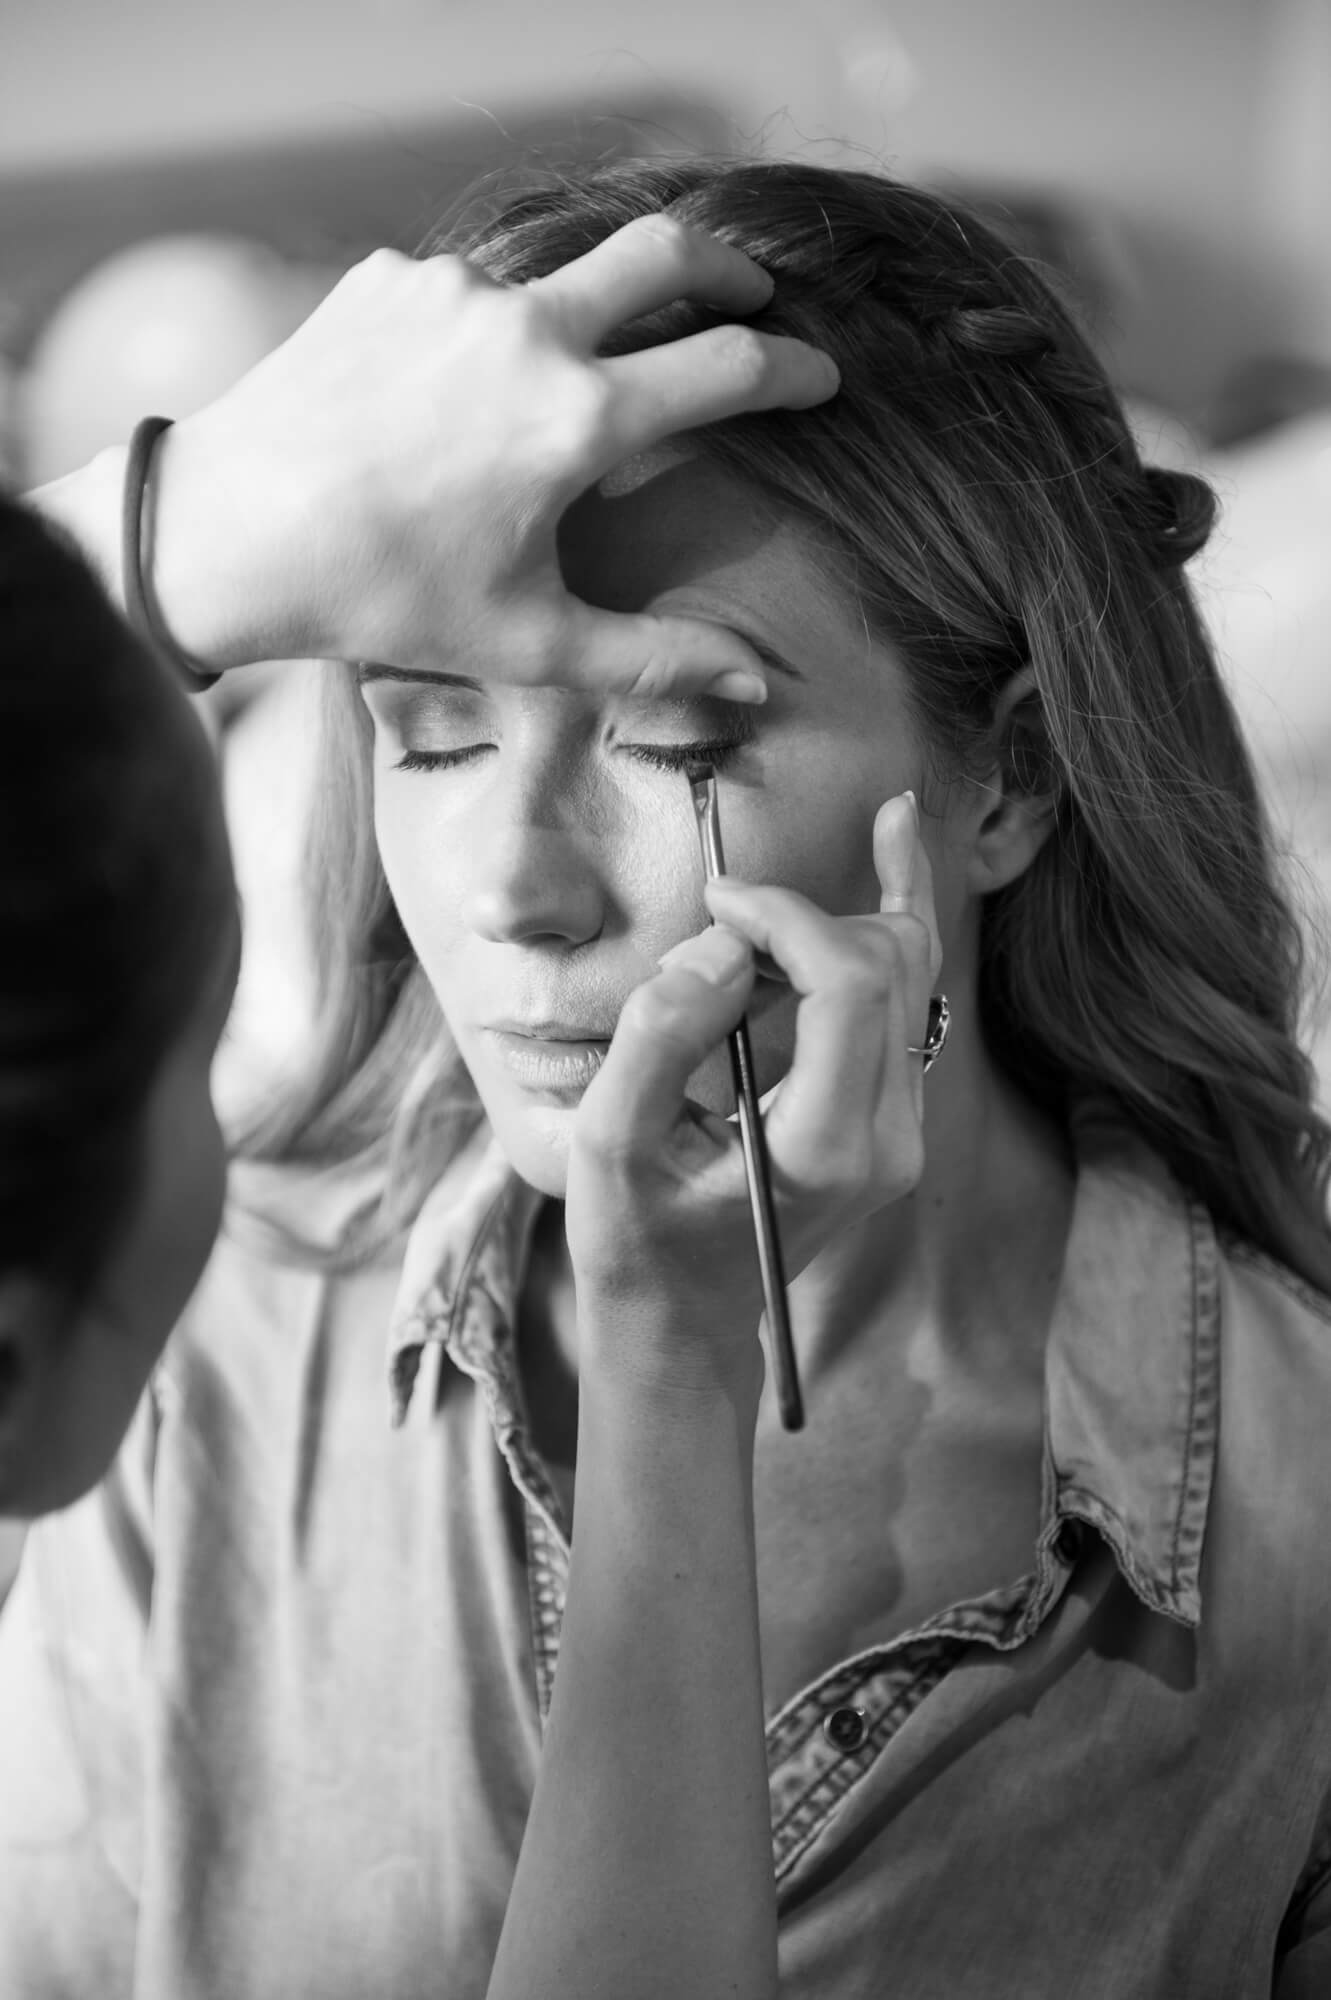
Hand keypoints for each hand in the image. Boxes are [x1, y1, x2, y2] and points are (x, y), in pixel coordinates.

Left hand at [156, 219, 838, 696]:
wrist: (229, 533)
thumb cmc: (385, 598)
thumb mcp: (530, 644)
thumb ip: (654, 660)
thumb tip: (758, 682)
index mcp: (580, 420)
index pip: (730, 366)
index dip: (793, 370)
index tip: (820, 377)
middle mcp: (529, 331)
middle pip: (667, 254)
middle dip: (728, 267)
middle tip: (753, 290)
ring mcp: (456, 290)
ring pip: (557, 277)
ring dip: (586, 315)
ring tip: (571, 376)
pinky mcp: (391, 276)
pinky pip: (471, 291)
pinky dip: (490, 332)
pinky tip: (458, 395)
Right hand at [564, 793, 940, 1405]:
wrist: (683, 1326)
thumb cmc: (636, 1243)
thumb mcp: (609, 1146)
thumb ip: (658, 1038)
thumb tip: (721, 946)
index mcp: (827, 1146)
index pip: (849, 981)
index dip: (787, 918)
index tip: (716, 906)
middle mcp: (888, 1136)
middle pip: (893, 966)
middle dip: (813, 913)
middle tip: (726, 909)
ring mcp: (901, 1129)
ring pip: (912, 973)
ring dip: (864, 906)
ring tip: (866, 830)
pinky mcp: (890, 1116)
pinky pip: (905, 997)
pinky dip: (889, 923)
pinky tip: (895, 844)